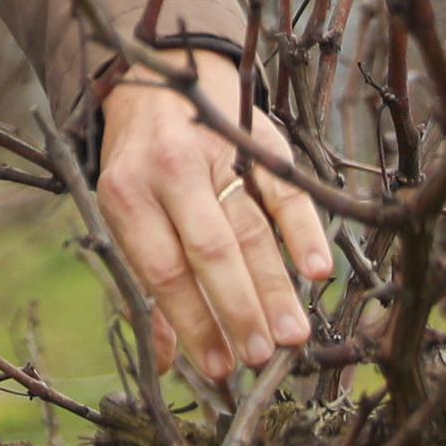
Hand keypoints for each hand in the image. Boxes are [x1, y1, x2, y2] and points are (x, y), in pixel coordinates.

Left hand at [97, 54, 336, 382]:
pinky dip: (304, 232)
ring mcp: (215, 153)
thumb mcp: (127, 215)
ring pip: (250, 229)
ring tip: (294, 336)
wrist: (160, 77)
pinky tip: (318, 272)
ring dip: (275, 287)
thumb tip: (165, 365)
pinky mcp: (256, 140)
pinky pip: (284, 190)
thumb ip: (146, 284)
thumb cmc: (142, 166)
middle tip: (263, 358)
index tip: (219, 368)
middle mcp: (168, 172)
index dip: (193, 323)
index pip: (163, 272)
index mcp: (127, 197)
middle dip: (238, 311)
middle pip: (209, 253)